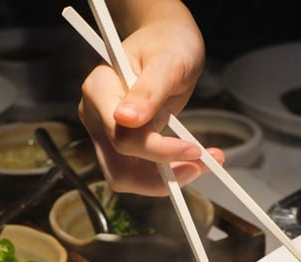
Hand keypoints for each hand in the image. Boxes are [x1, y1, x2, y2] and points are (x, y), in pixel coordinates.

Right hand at [77, 3, 223, 195]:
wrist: (169, 42)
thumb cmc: (168, 43)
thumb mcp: (167, 61)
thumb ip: (148, 90)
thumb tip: (126, 119)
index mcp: (99, 90)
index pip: (122, 137)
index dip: (158, 150)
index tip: (194, 149)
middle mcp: (96, 116)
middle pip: (119, 166)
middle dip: (160, 176)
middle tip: (200, 166)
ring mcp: (106, 132)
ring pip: (127, 176)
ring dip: (165, 179)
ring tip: (203, 164)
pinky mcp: (122, 143)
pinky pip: (139, 170)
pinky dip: (167, 172)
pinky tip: (194, 160)